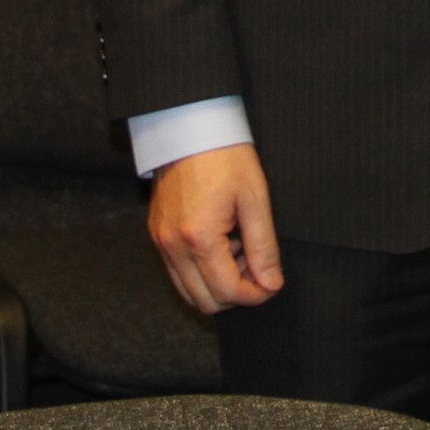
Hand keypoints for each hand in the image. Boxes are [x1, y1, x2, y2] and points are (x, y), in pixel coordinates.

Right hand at [148, 143, 283, 311]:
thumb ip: (263, 247)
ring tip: (240, 253)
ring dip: (217, 285)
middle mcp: (173, 246)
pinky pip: (178, 272)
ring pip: (188, 292)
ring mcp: (160, 242)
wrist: (190, 128)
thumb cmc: (226, 157)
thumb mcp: (255, 199)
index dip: (256, 295)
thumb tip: (271, 284)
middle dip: (236, 294)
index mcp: (199, 237)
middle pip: (205, 301)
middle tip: (257, 268)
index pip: (227, 291)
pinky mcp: (156, 235)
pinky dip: (201, 272)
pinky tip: (222, 246)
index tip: (273, 283)